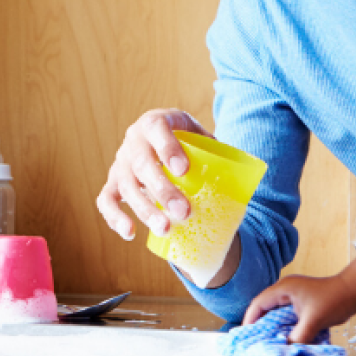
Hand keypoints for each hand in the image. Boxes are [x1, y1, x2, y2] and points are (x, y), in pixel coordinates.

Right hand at [95, 109, 209, 241]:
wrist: (160, 140)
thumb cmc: (186, 141)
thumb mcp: (200, 135)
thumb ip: (216, 148)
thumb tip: (249, 167)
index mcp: (154, 122)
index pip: (157, 130)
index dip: (168, 148)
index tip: (184, 170)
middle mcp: (132, 142)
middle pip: (141, 165)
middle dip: (162, 190)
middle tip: (183, 212)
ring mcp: (120, 164)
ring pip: (125, 188)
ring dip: (144, 209)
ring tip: (165, 228)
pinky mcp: (112, 184)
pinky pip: (106, 201)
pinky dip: (114, 218)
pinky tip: (130, 233)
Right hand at [244, 256, 355, 344]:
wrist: (353, 292)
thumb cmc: (334, 300)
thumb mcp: (314, 321)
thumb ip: (298, 337)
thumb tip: (286, 352)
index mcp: (283, 289)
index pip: (258, 304)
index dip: (250, 320)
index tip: (247, 337)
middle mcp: (284, 291)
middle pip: (263, 309)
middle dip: (258, 326)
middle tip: (254, 344)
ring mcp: (292, 297)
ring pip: (274, 313)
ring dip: (271, 328)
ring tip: (265, 344)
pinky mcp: (300, 303)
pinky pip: (285, 316)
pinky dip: (282, 327)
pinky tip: (282, 339)